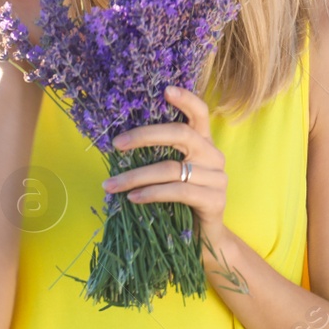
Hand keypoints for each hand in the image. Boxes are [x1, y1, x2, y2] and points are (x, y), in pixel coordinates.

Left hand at [99, 84, 229, 244]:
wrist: (204, 239)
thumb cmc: (179, 202)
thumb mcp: (169, 173)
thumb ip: (157, 154)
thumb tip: (119, 143)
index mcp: (203, 143)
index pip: (200, 113)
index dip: (185, 99)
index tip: (165, 90)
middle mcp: (214, 156)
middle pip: (181, 134)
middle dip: (145, 135)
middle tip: (116, 144)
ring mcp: (217, 178)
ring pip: (171, 168)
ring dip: (135, 176)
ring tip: (111, 185)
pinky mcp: (214, 201)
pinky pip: (178, 192)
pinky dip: (151, 193)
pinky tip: (132, 198)